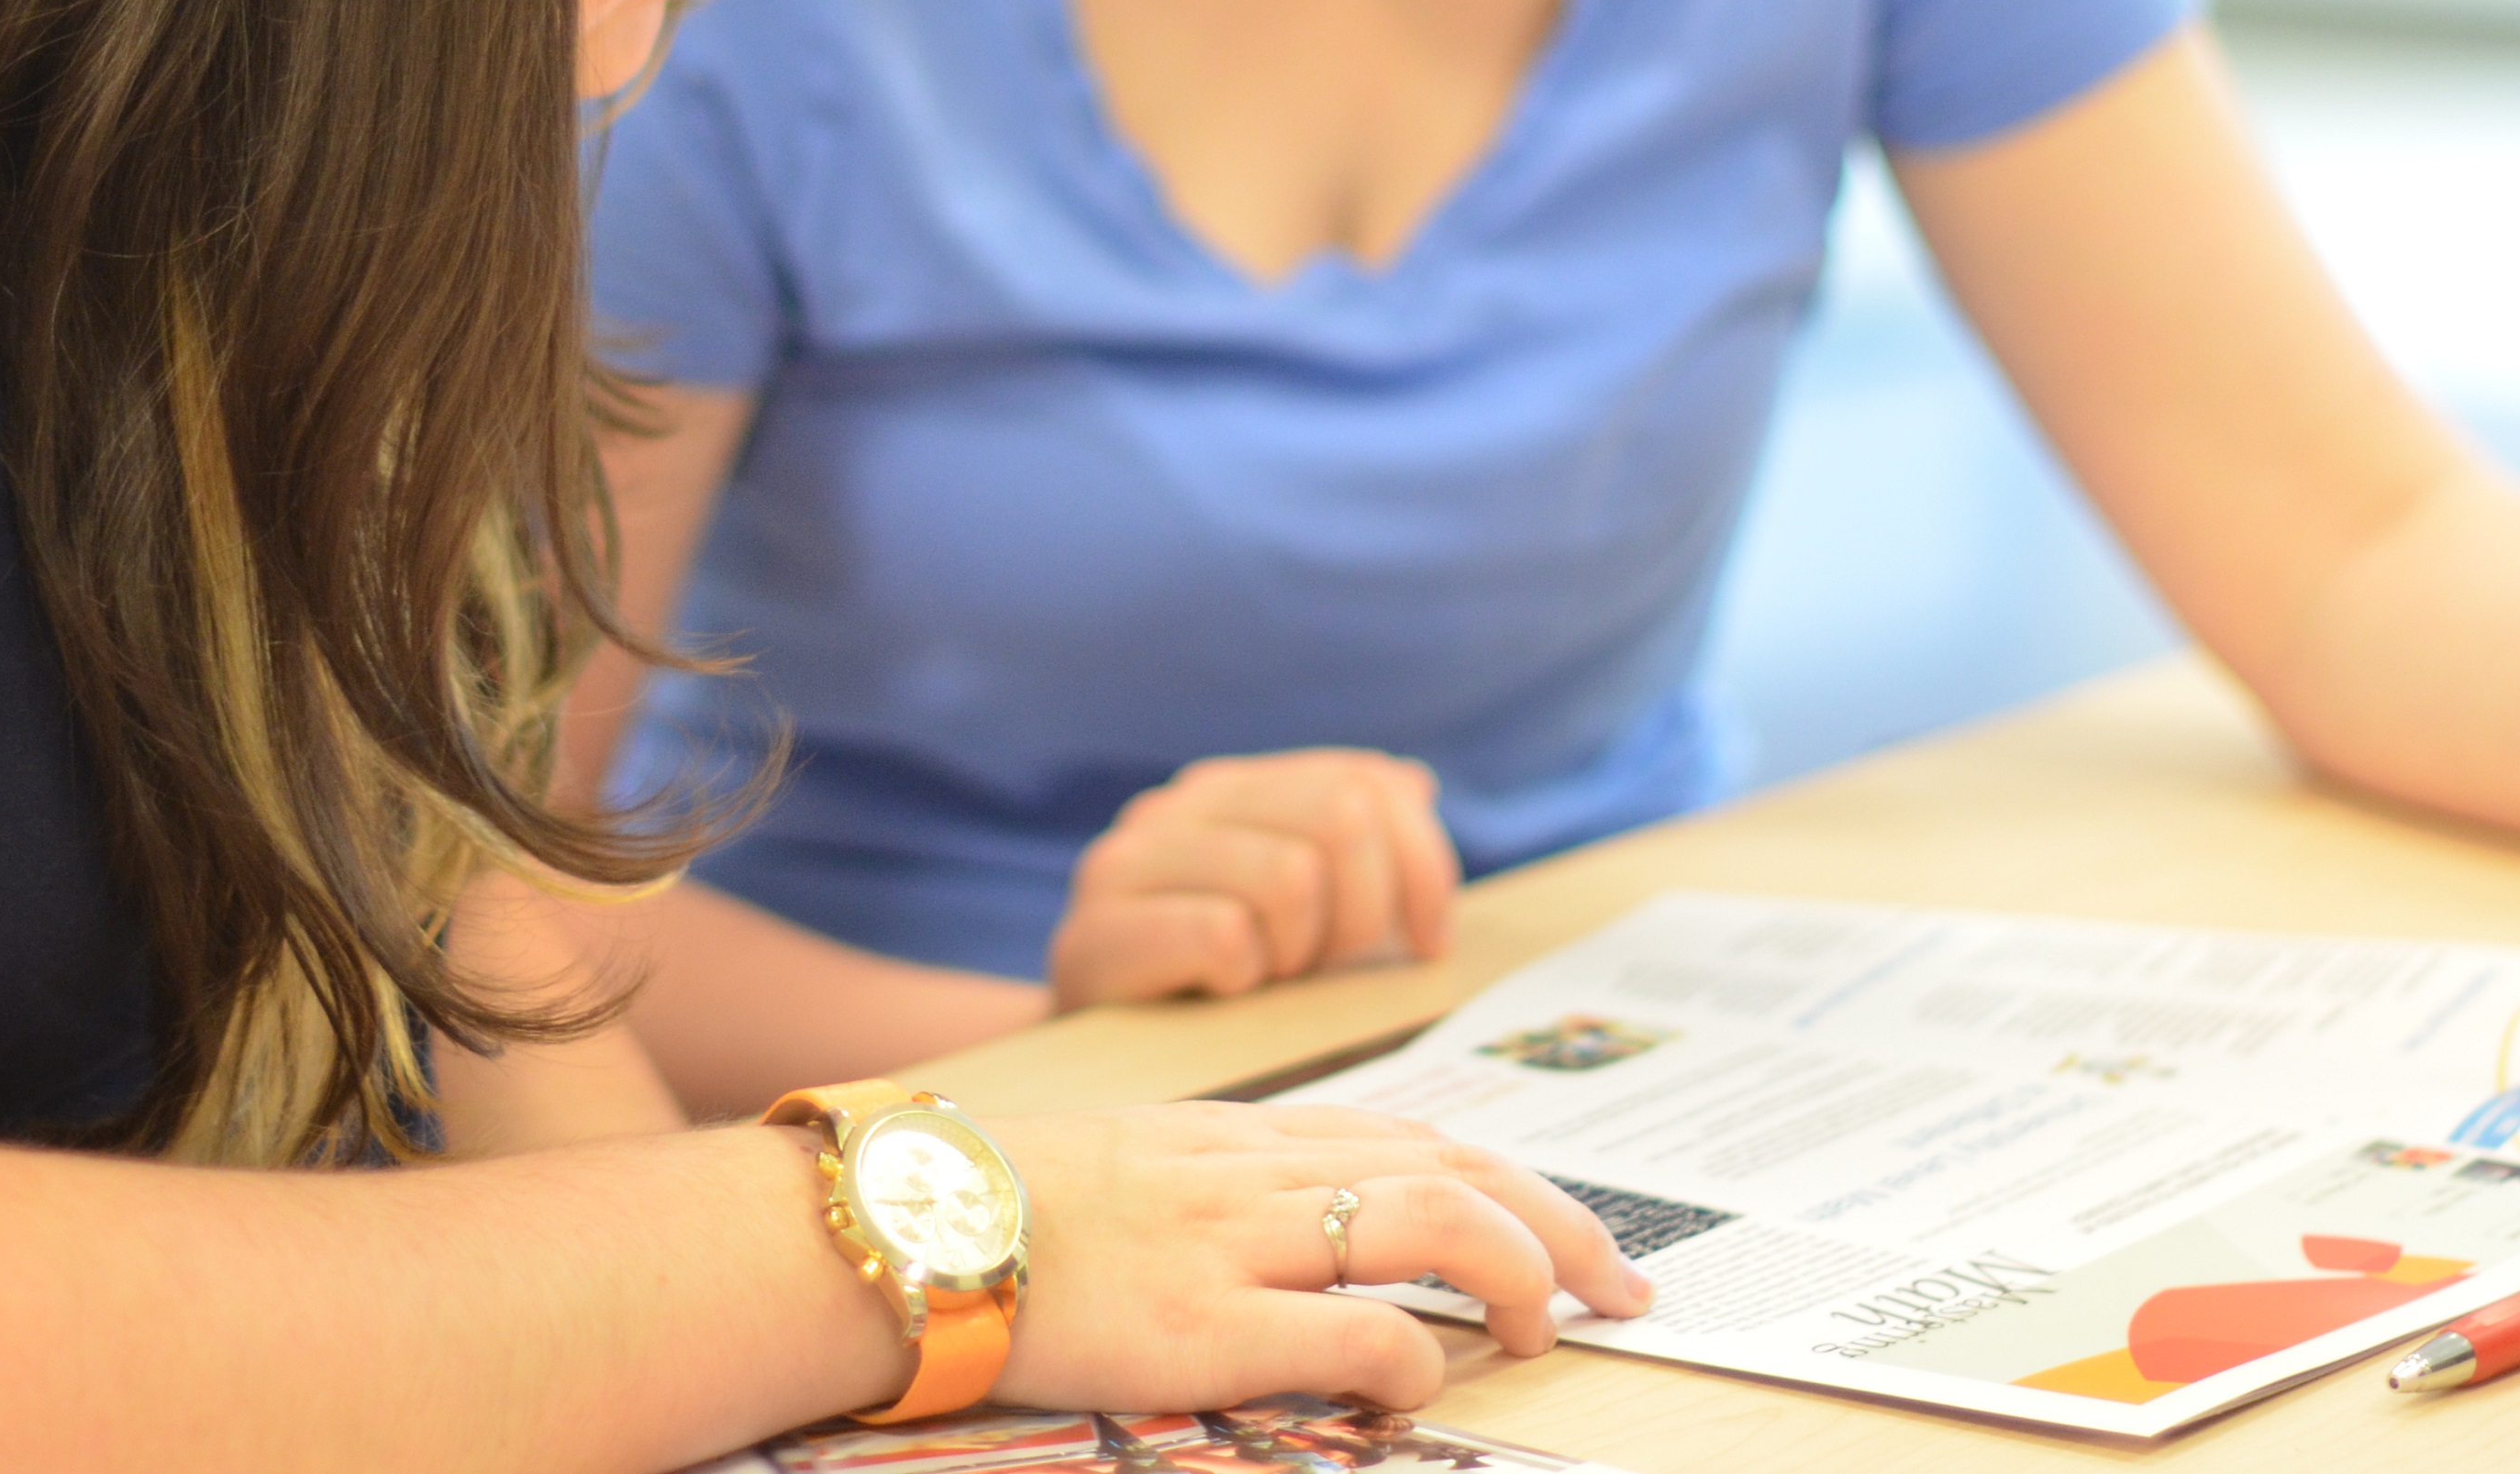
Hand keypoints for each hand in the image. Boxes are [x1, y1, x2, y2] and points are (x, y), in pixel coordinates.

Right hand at [990, 1101, 1651, 1413]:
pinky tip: (1422, 1384)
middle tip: (1623, 1285)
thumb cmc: (997, 1208)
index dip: (1513, 1179)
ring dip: (1511, 1273)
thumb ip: (1222, 1182)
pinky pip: (1342, 1332)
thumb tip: (1311, 1224)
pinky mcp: (1195, 1325)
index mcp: (1236, 1135)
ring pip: (1423, 1223)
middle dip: (1558, 1223)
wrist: (896, 1227)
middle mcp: (1248, 1172)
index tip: (1574, 1228)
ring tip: (1546, 1328)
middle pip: (1451, 1170)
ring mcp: (1225, 1242)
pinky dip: (1407, 1357)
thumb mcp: (1129, 1165)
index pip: (1415, 1136)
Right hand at [1049, 750, 1459, 1008]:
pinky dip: (1243, 980)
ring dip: (1299, 953)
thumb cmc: (1219, 988)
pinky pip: (1225, 936)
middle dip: (1365, 912)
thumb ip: (1354, 846)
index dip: (1423, 863)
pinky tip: (1218, 994)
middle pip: (1340, 817)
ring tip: (1266, 979)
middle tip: (1332, 968)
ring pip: (1290, 876)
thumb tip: (1414, 786)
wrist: (1095, 1060)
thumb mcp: (1304, 915)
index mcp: (1233, 788)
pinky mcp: (1094, 932)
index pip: (1366, 781)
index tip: (1431, 942)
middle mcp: (1177, 806)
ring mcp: (1127, 862)